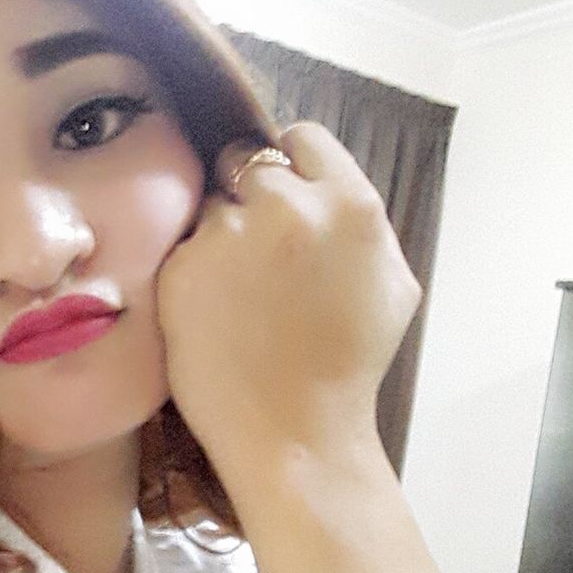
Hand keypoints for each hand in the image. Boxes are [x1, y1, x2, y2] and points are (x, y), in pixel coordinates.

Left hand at [154, 122, 422, 461]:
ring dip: (218, 237)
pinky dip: (192, 273)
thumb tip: (323, 184)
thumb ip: (359, 221)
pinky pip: (182, 248)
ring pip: (209, 207)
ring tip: (237, 295)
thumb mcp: (391, 283)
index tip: (283, 200)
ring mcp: (227, 236)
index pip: (300, 140)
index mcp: (349, 205)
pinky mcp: (181, 268)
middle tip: (256, 253)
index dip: (289, 168)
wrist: (294, 432)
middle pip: (246, 163)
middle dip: (249, 198)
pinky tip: (215, 314)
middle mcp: (285, 208)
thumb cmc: (346, 364)